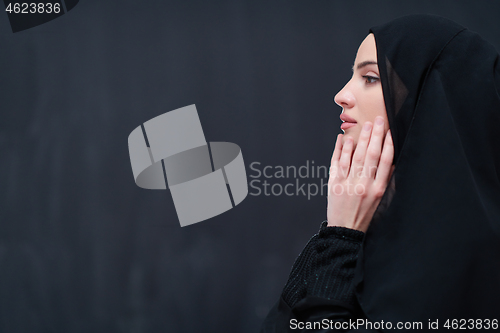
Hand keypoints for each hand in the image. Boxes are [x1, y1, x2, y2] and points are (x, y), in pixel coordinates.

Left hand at [327, 117, 393, 231]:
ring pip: (354, 157)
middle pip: (370, 155)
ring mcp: (348, 184)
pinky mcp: (334, 185)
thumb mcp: (380, 200)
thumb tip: (390, 160)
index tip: (390, 131)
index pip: (385, 162)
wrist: (345, 231)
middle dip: (375, 136)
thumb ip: (384, 180)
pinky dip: (340, 150)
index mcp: (378, 189)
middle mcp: (364, 186)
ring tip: (364, 126)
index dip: (388, 144)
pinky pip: (337, 163)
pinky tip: (343, 139)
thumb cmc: (364, 215)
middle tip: (377, 121)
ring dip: (359, 139)